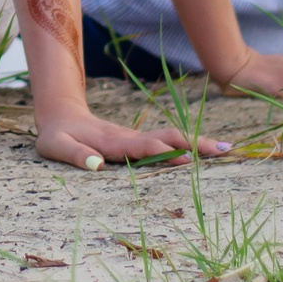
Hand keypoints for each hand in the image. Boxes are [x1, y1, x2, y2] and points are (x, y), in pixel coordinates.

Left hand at [33, 105, 229, 170]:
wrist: (61, 115)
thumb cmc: (57, 135)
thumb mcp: (56, 146)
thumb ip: (74, 155)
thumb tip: (96, 166)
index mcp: (112, 141)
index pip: (142, 146)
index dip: (163, 151)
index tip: (186, 157)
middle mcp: (130, 138)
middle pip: (167, 137)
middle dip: (195, 143)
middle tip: (225, 150)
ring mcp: (136, 139)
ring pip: (171, 138)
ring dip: (197, 143)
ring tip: (226, 149)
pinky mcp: (138, 142)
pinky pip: (166, 143)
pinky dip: (188, 146)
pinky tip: (206, 153)